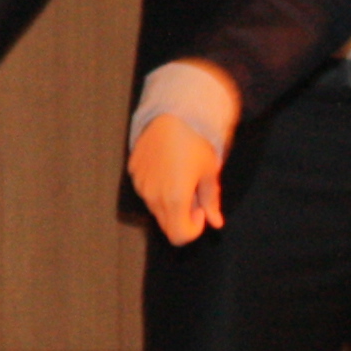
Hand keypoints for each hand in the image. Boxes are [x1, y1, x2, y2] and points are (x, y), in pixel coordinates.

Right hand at [128, 111, 228, 245]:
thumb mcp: (210, 172)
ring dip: (169, 203)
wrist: (174, 113)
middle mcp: (153, 196)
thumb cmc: (196, 142)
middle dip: (182, 217)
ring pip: (155, 208)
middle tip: (194, 194)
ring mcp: (141, 184)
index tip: (200, 210)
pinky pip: (146, 190)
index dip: (193, 230)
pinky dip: (157, 188)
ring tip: (181, 178)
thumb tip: (216, 223)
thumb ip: (210, 201)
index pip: (179, 236)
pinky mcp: (134, 172)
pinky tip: (168, 167)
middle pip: (166, 225)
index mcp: (174, 199)